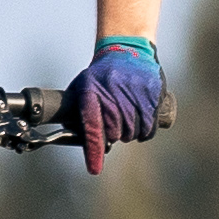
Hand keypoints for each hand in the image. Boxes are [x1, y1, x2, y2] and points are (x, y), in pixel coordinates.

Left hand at [67, 35, 169, 172]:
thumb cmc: (100, 75)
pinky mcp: (152, 94)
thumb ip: (77, 112)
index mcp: (92, 93)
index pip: (92, 126)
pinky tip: (141, 123)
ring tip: (127, 121)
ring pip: (134, 132)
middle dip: (114, 135)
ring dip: (131, 133)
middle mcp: (114, 93)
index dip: (93, 150)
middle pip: (116, 133)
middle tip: (115, 125)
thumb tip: (66, 137)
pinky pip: (150, 126)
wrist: (127, 49)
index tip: (94, 169)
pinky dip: (145, 131)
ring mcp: (135, 93)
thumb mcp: (83, 87)